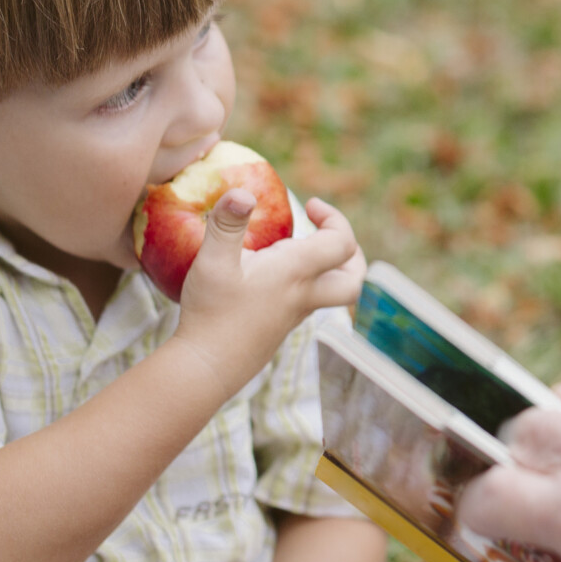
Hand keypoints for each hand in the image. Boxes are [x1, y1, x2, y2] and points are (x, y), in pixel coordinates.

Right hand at [174, 193, 364, 391]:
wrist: (206, 369)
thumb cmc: (211, 313)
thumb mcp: (212, 262)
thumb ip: (227, 224)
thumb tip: (242, 192)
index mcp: (296, 273)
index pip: (342, 242)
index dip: (335, 218)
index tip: (310, 206)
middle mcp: (304, 295)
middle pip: (354, 280)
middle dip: (352, 254)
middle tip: (327, 235)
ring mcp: (294, 315)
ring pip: (335, 294)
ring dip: (331, 268)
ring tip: (302, 249)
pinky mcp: (280, 327)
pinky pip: (308, 302)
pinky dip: (305, 283)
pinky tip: (273, 276)